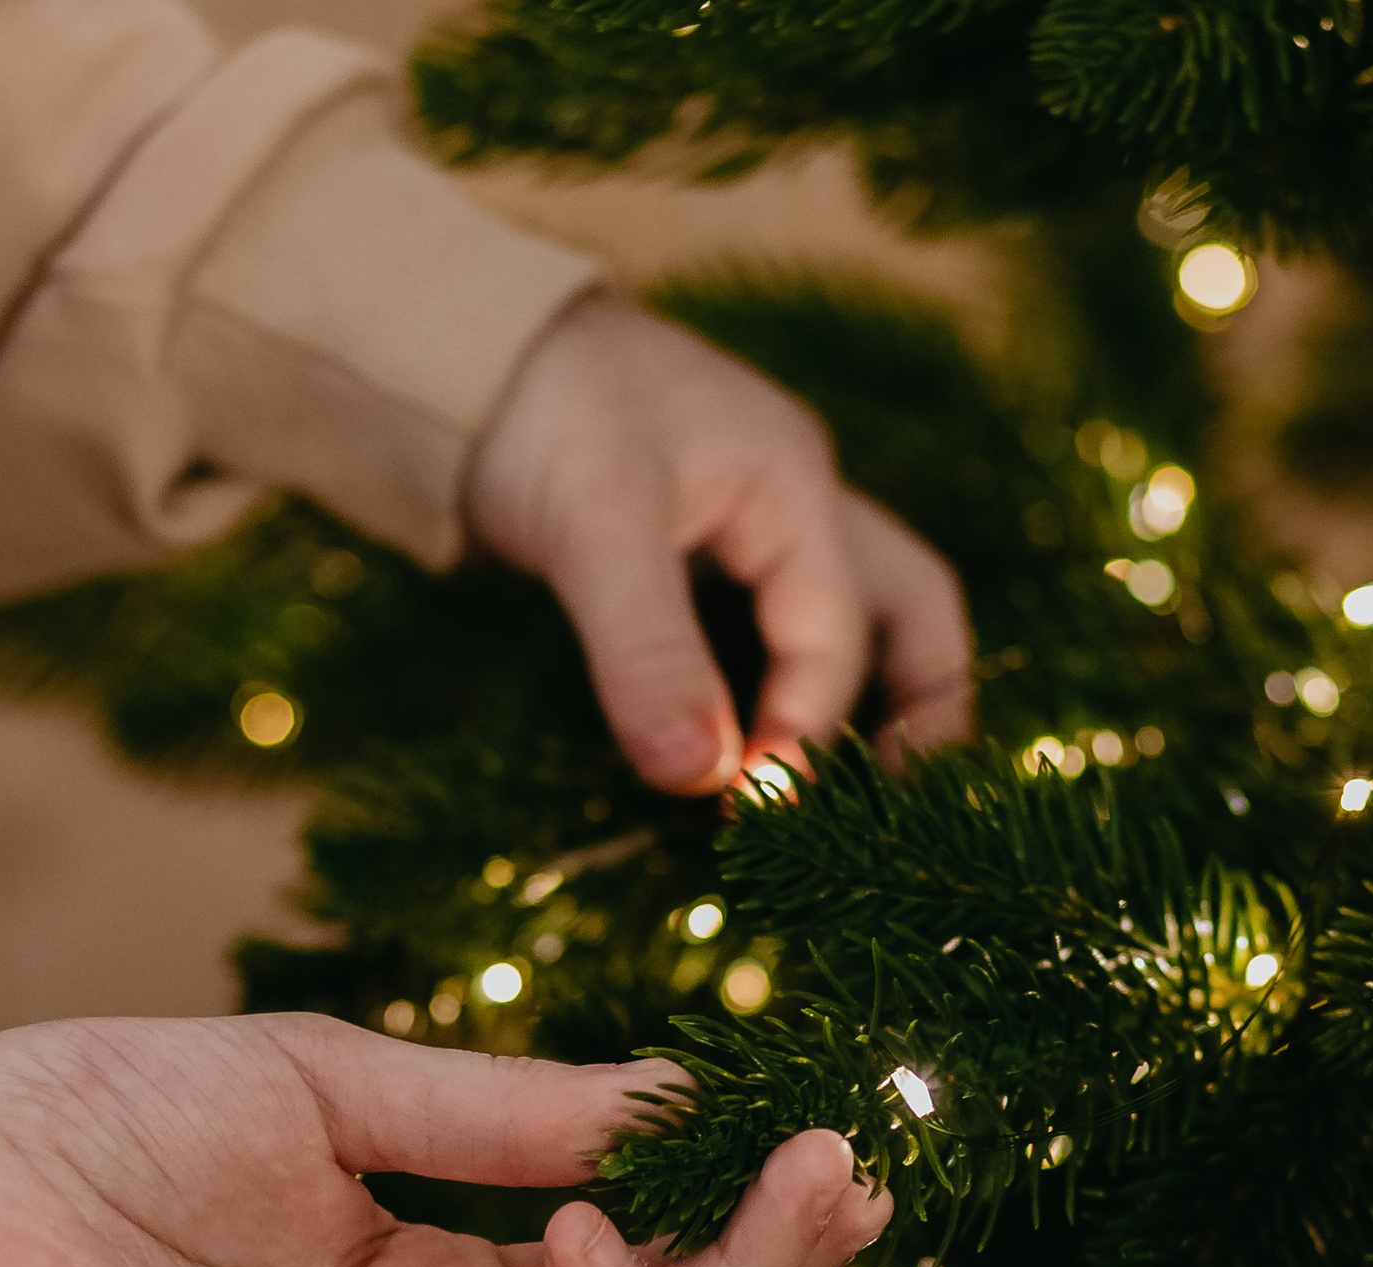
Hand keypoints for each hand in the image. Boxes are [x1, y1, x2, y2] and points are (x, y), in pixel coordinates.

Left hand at [466, 293, 974, 792]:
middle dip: (921, 710)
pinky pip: (775, 636)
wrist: (451, 346)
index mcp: (793, 484)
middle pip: (908, 611)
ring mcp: (752, 528)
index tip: (755, 808)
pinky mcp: (696, 558)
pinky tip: (753, 757)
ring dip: (855, 709)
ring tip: (839, 807)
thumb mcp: (593, 529)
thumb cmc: (534, 409)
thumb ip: (649, 654)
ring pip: (850, 624)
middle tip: (897, 815)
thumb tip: (700, 777)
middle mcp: (794, 505)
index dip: (804, 731)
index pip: (834, 636)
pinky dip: (782, 697)